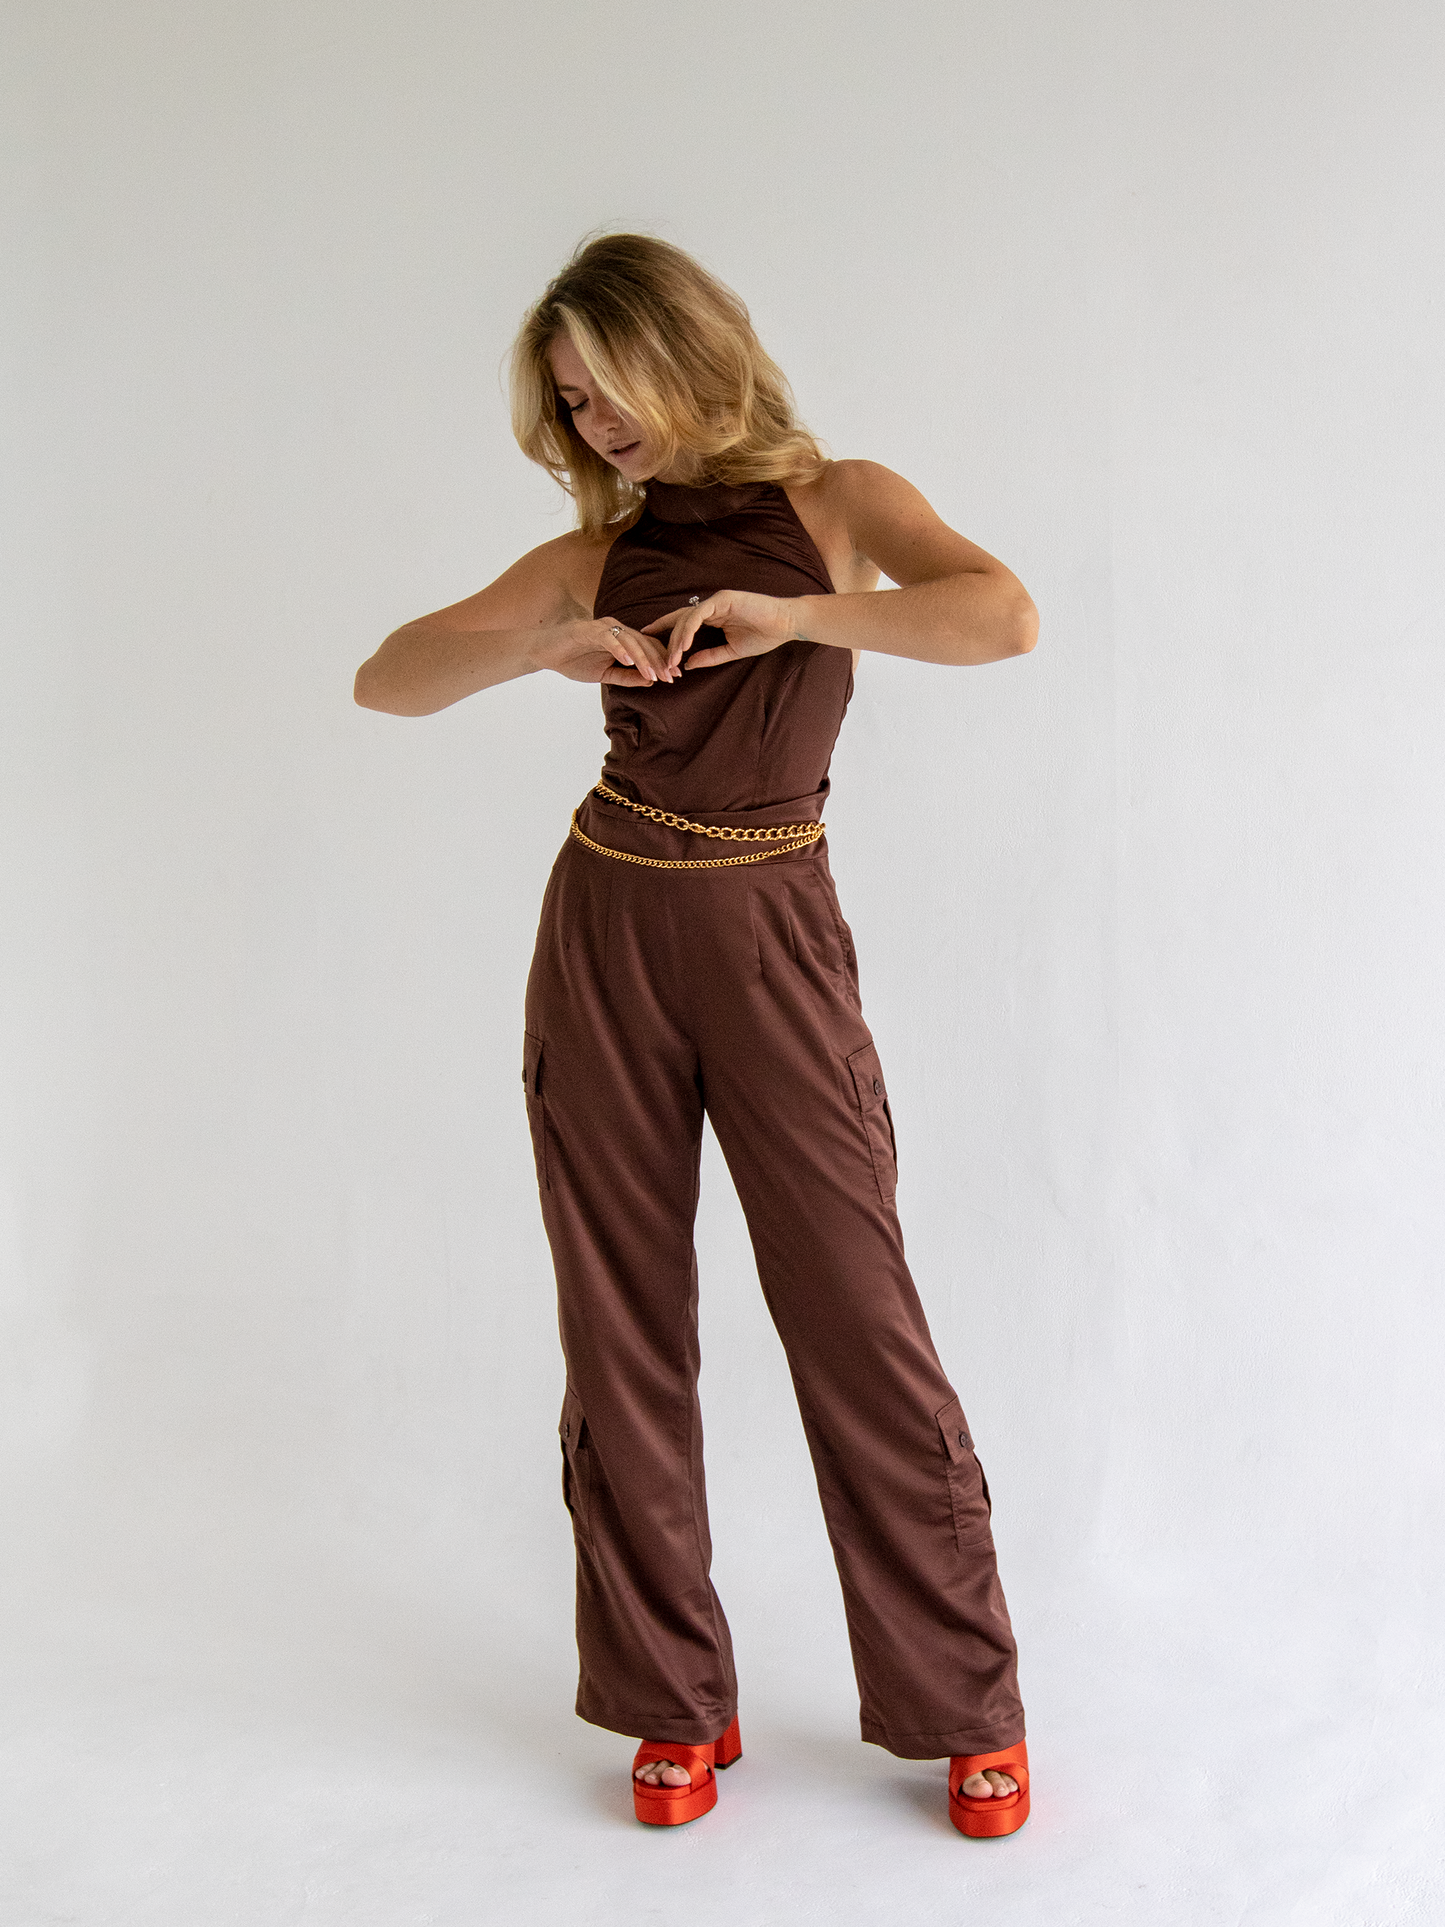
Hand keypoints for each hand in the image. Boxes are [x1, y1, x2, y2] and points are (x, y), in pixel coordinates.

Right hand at [529, 616, 677, 687]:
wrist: (544, 652)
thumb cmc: (574, 661)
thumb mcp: (604, 674)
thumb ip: (626, 677)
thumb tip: (650, 681)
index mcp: (621, 638)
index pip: (647, 647)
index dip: (662, 662)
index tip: (675, 678)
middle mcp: (615, 628)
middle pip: (643, 642)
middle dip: (658, 660)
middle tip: (671, 676)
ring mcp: (602, 627)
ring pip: (629, 640)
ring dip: (642, 657)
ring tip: (652, 673)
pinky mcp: (587, 629)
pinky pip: (607, 637)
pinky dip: (619, 649)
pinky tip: (628, 662)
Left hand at [642, 591, 799, 673]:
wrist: (787, 624)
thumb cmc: (764, 635)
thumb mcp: (732, 651)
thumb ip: (710, 656)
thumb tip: (688, 664)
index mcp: (713, 616)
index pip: (683, 622)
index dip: (664, 629)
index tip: (648, 641)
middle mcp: (711, 606)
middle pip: (680, 621)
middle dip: (669, 643)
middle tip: (662, 664)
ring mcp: (716, 600)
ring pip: (686, 618)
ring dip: (677, 640)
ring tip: (672, 659)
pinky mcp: (723, 599)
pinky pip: (699, 614)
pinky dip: (689, 629)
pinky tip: (685, 645)